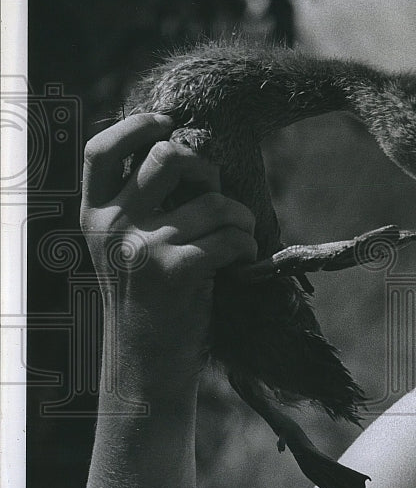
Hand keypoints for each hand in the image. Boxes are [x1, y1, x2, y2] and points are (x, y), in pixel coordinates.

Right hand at [80, 113, 256, 387]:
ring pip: (214, 201)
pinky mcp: (177, 271)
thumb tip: (186, 147)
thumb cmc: (149, 297)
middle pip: (168, 157)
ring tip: (240, 238)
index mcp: (93, 214)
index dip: (137, 125)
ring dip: (241, 218)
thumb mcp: (126, 244)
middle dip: (207, 169)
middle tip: (217, 197)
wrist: (145, 364)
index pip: (101, 150)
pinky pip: (232, 235)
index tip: (169, 122)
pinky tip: (244, 260)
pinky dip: (248, 245)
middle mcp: (111, 226)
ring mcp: (142, 248)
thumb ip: (141, 201)